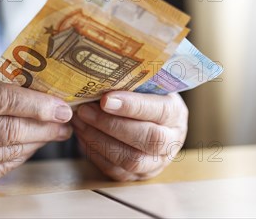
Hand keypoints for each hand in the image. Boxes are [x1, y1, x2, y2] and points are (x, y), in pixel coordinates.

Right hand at [0, 76, 72, 187]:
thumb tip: (42, 94)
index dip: (34, 103)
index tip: (60, 105)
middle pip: (5, 129)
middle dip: (42, 125)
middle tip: (65, 119)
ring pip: (5, 152)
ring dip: (37, 142)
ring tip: (55, 131)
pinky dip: (20, 156)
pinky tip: (32, 145)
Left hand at [71, 91, 187, 181]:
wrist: (145, 117)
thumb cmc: (141, 95)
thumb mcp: (143, 83)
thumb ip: (129, 82)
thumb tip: (100, 78)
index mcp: (176, 112)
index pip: (160, 111)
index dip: (132, 106)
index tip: (105, 99)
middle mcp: (171, 140)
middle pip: (147, 139)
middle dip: (111, 125)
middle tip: (84, 110)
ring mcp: (156, 162)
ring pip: (131, 159)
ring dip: (99, 140)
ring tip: (79, 122)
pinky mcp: (137, 175)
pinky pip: (116, 170)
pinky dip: (95, 153)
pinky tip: (82, 135)